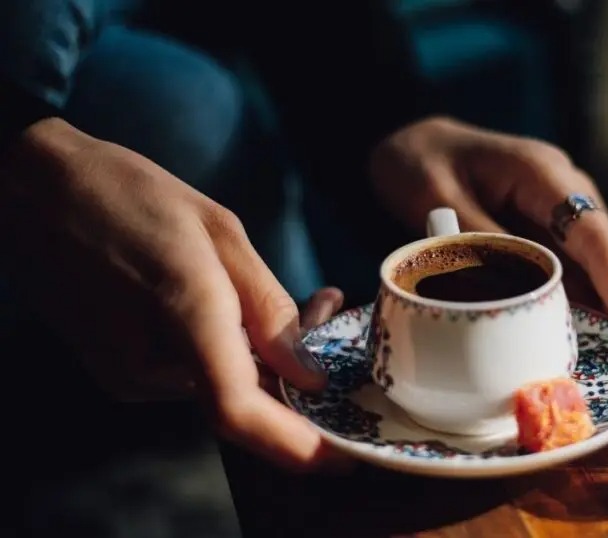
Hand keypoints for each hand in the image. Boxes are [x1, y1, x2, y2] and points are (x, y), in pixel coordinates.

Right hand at [0, 119, 337, 470]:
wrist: (34, 190)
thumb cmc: (128, 194)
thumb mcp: (220, 232)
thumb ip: (268, 307)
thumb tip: (308, 375)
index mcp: (183, 315)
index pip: (239, 411)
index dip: (295, 445)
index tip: (341, 458)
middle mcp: (149, 363)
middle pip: (243, 399)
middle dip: (297, 374)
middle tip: (329, 311)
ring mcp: (128, 373)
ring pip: (221, 384)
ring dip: (265, 354)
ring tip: (288, 294)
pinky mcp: (119, 370)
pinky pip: (193, 373)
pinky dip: (228, 350)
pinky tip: (235, 304)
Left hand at [370, 117, 607, 349]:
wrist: (417, 143)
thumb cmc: (420, 163)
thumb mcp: (433, 198)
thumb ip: (476, 242)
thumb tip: (515, 298)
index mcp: (541, 174)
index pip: (595, 236)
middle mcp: (567, 188)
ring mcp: (564, 208)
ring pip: (604, 263)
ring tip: (605, 353)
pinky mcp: (552, 228)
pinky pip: (578, 267)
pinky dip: (583, 298)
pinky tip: (572, 330)